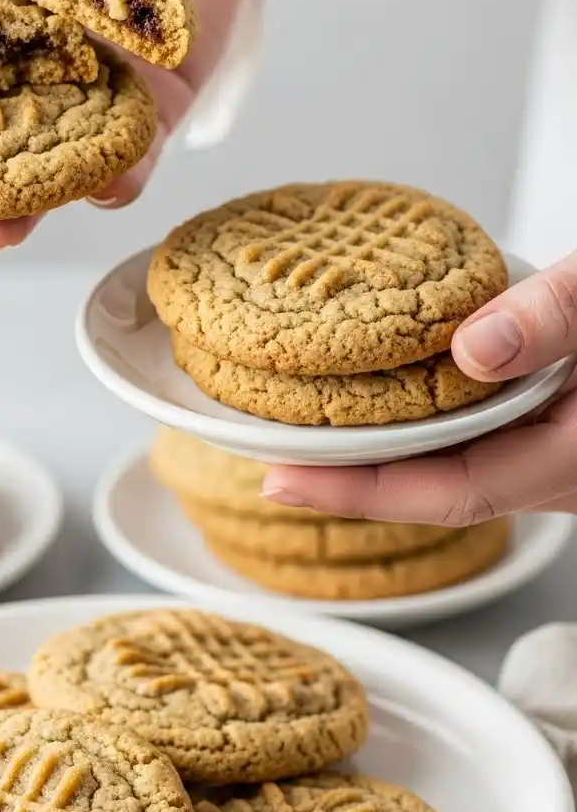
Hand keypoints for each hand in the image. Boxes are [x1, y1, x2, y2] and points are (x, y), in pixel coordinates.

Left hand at [262, 254, 576, 522]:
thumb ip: (555, 318)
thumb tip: (473, 348)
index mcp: (569, 456)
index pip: (453, 493)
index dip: (361, 492)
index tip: (283, 480)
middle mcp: (554, 469)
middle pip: (433, 486)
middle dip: (349, 476)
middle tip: (265, 458)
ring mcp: (546, 450)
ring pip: (447, 462)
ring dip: (378, 447)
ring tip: (298, 426)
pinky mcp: (540, 423)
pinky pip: (466, 431)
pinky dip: (414, 416)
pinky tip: (374, 388)